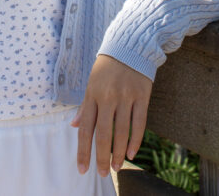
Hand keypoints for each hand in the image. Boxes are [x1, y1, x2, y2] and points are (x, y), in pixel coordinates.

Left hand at [71, 54, 152, 176]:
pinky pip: (139, 123)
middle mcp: (108, 97)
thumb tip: (76, 127)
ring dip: (118, 153)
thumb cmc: (108, 67)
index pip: (86, 129)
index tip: (82, 169)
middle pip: (103, 133)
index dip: (83, 151)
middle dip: (101, 157)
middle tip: (101, 173)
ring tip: (115, 167)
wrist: (130, 45)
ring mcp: (126, 96)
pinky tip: (130, 153)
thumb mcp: (92, 83)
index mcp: (93, 94)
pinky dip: (135, 140)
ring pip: (122, 131)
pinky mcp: (142, 95)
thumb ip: (85, 106)